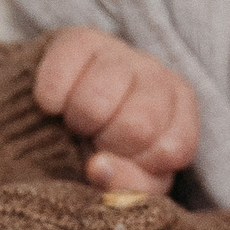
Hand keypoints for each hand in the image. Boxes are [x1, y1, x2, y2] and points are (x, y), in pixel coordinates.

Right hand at [33, 27, 200, 195]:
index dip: (138, 166)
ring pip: (96, 102)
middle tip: (93, 141)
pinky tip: (54, 105)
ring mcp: (122, 53)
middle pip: (138, 126)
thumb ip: (127, 190)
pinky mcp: (80, 39)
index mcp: (179, 115)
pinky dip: (50, 101)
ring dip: (77, 122)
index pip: (173, 148)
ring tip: (74, 122)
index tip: (118, 161)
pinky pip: (59, 79)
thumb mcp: (125, 182)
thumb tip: (98, 168)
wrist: (50, 115)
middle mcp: (158, 77)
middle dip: (106, 144)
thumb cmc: (101, 153)